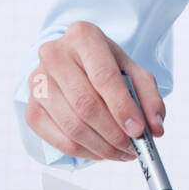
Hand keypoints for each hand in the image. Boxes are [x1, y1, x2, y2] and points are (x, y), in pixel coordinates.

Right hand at [25, 20, 165, 160]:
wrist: (74, 63)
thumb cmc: (106, 66)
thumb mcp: (133, 71)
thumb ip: (149, 98)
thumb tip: (155, 128)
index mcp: (83, 37)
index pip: (103, 77)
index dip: (122, 107)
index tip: (138, 130)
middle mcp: (54, 55)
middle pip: (86, 104)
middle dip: (113, 133)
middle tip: (133, 148)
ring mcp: (38, 82)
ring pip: (72, 126)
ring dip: (101, 147)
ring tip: (121, 152)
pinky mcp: (32, 108)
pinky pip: (59, 140)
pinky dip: (85, 152)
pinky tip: (101, 151)